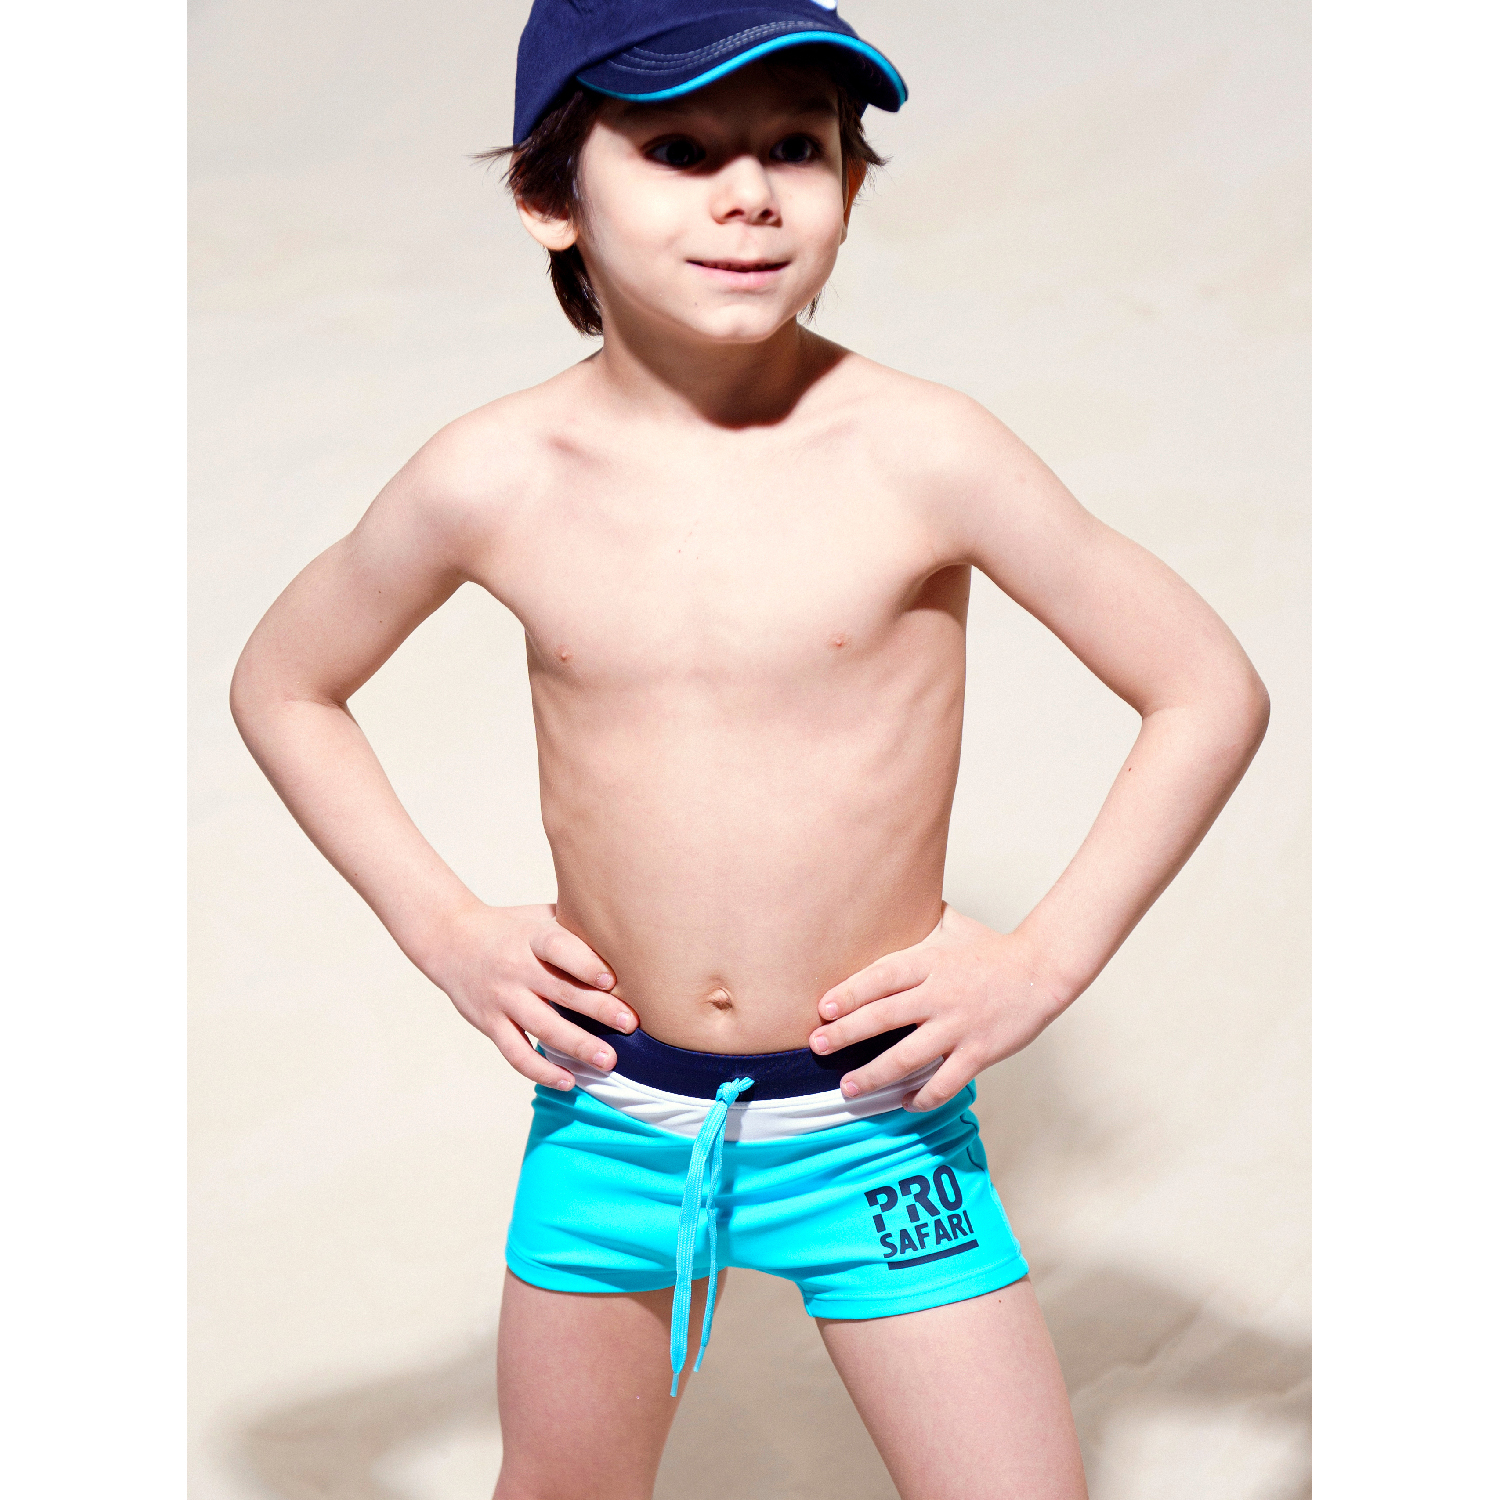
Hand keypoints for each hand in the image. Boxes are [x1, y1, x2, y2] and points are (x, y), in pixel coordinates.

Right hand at [425, 902, 636, 1089]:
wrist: (450, 940)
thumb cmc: (512, 927)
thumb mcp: (540, 915)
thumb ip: (575, 926)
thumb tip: (628, 936)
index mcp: (532, 937)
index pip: (558, 947)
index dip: (584, 962)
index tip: (611, 978)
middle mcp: (516, 968)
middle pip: (559, 991)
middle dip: (597, 1010)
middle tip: (630, 1025)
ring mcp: (501, 998)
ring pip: (542, 1027)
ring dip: (577, 1047)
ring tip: (609, 1061)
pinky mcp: (490, 1023)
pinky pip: (516, 1053)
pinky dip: (541, 1071)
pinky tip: (568, 1081)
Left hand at [807, 906, 1067, 1110]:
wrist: (1041, 969)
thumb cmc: (991, 947)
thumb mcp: (951, 926)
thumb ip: (917, 923)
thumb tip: (885, 904)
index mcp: (930, 961)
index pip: (881, 977)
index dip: (850, 993)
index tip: (823, 1008)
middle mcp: (940, 994)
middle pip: (884, 1017)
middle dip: (846, 1034)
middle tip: (817, 1046)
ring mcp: (959, 1025)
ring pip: (908, 1057)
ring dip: (873, 1075)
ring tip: (848, 1088)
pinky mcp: (979, 1052)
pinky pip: (945, 1082)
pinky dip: (922, 1097)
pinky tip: (904, 1102)